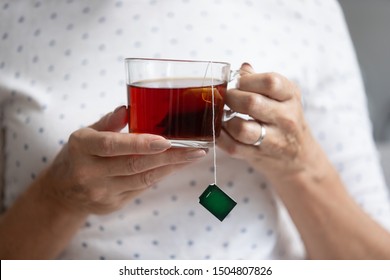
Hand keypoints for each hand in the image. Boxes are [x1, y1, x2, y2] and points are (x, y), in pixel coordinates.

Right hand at [41, 106, 206, 214]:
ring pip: (142, 180)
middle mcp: (90, 173)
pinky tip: (176, 166)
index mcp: (81, 148)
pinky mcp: (112, 204)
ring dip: (171, 167)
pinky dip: (161, 175)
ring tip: (193, 157)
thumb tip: (128, 108)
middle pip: (134, 165)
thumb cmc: (77, 156)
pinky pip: (141, 188)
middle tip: (196, 150)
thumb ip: (107, 123)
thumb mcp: (84, 134)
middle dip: (169, 157)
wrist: (62, 193)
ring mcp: (101, 192)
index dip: (140, 143)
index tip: (167, 140)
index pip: (112, 145)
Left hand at [218, 63, 319, 182]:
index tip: (235, 82)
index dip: (246, 80)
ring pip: (242, 129)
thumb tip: (242, 68)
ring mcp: (273, 140)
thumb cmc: (285, 120)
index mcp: (290, 97)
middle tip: (222, 97)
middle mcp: (285, 118)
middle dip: (230, 97)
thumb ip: (261, 81)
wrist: (300, 157)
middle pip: (252, 103)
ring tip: (221, 114)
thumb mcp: (283, 97)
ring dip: (224, 120)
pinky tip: (218, 129)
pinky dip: (220, 137)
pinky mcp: (259, 155)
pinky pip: (233, 147)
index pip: (270, 82)